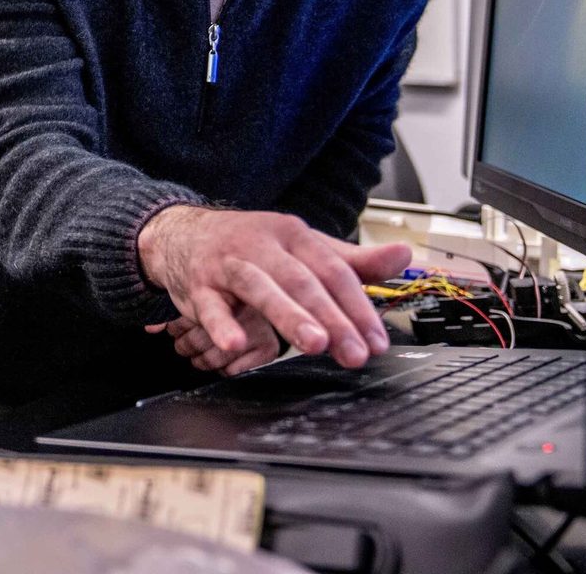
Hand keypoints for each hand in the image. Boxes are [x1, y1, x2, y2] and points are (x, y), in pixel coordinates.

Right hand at [138, 206, 407, 369]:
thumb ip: (352, 259)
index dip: (358, 307)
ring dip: (288, 315)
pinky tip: (234, 344)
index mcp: (293, 235)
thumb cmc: (250, 245)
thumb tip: (403, 256)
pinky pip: (209, 305)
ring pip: (260, 287)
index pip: (333, 271)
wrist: (181, 233)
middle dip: (332, 318)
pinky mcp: (198, 284)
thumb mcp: (302, 247)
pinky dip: (220, 325)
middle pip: (302, 280)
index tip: (375, 341)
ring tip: (313, 344)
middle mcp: (262, 244)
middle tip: (354, 353)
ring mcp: (228, 263)